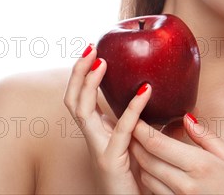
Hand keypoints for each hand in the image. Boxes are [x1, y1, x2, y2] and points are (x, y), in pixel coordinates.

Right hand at [64, 44, 150, 193]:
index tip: (92, 51)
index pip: (79, 99)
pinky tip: (146, 91)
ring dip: (91, 83)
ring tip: (104, 62)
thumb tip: (150, 93)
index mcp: (97, 133)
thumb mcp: (136, 142)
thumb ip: (137, 122)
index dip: (81, 75)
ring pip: (83, 111)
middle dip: (78, 73)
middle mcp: (92, 139)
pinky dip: (133, 108)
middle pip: (73, 100)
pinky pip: (121, 130)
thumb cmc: (138, 176)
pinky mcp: (112, 160)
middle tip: (91, 48)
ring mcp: (99, 149)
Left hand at [130, 114, 223, 193]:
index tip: (135, 117)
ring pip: (147, 177)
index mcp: (201, 165)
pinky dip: (150, 178)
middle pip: (147, 160)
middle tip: (134, 128)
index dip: (141, 129)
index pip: (158, 144)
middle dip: (135, 142)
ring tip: (143, 146)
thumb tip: (187, 118)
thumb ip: (207, 138)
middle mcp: (186, 184)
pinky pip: (155, 192)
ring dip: (141, 161)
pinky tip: (157, 168)